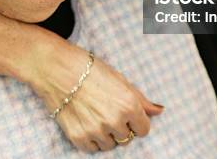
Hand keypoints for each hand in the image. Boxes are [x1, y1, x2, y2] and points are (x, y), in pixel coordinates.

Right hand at [27, 36, 163, 152]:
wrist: (57, 69)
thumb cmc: (89, 69)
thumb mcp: (119, 79)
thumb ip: (140, 99)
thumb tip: (159, 111)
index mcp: (129, 104)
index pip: (143, 129)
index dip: (135, 121)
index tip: (126, 114)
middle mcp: (115, 120)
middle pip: (126, 138)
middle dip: (120, 127)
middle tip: (106, 110)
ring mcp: (96, 131)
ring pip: (110, 145)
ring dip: (105, 134)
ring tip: (94, 115)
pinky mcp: (79, 137)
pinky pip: (92, 148)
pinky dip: (90, 139)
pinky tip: (85, 122)